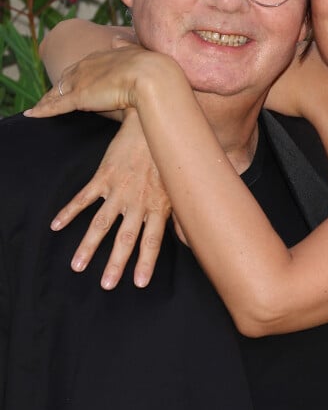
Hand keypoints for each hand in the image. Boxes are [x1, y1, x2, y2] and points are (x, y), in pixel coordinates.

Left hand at [25, 39, 162, 118]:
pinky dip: (42, 110)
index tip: (71, 83)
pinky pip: (56, 106)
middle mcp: (86, 66)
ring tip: (36, 109)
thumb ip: (125, 45)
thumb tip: (117, 37)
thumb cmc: (150, 66)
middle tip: (48, 97)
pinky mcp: (79, 97)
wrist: (150, 76)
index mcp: (101, 56)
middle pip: (65, 79)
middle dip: (56, 88)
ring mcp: (81, 82)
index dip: (75, 76)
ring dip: (45, 101)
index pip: (82, 68)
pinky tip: (31, 115)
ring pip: (56, 93)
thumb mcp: (137, 52)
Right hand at [51, 110, 172, 288]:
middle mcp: (138, 201)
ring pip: (102, 223)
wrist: (153, 125)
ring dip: (89, 245)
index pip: (152, 240)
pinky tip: (56, 225)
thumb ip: (180, 215)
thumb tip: (190, 239)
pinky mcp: (104, 175)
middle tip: (106, 284)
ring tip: (77, 266)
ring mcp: (120, 189)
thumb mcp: (178, 187)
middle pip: (126, 237)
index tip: (139, 283)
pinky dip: (69, 211)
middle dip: (115, 263)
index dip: (146, 262)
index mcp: (159, 206)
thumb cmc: (169, 158)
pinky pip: (84, 197)